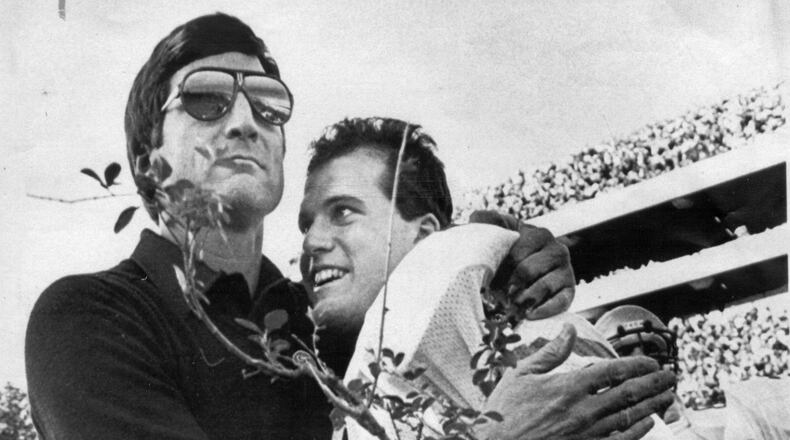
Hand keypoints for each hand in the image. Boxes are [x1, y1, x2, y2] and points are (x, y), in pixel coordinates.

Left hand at [469, 210, 574, 318]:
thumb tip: (481, 218)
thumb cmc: (503, 250)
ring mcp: (566, 270)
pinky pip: (561, 302)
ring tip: (508, 308)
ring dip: (523, 300)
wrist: (517, 271)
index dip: (499, 269)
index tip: (487, 279)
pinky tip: (529, 316)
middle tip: (495, 297)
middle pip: (527, 271)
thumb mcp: (494, 230)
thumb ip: (486, 220)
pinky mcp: (569, 290)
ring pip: (542, 287)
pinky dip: (544, 311)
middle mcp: (557, 249)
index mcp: (538, 234)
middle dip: (509, 286)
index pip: (516, 254)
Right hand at [478, 324, 675, 439]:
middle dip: (654, 384)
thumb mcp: (520, 375)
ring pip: (630, 416)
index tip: (652, 362)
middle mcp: (583, 410)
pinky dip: (638, 431)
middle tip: (671, 377)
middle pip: (629, 393)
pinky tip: (648, 423)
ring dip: (653, 405)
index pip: (613, 371)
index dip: (637, 366)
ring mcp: (588, 433)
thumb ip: (550, 352)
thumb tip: (569, 330)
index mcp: (568, 386)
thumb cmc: (503, 413)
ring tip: (668, 396)